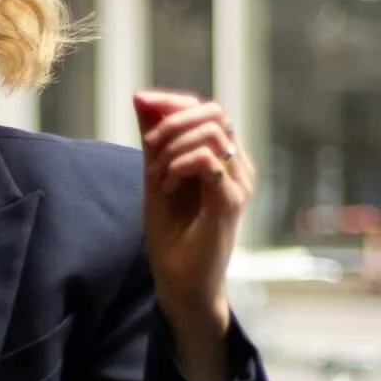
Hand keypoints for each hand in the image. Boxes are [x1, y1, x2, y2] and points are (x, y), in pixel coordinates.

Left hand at [133, 90, 254, 367]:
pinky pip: (207, 160)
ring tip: (156, 175)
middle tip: (150, 151)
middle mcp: (238, 166)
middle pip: (214, 112)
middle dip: (173, 122)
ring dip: (173, 146)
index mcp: (223, 158)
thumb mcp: (155, 177)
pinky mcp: (231, 201)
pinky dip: (179, 165)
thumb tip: (142, 97)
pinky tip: (166, 185)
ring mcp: (238, 183)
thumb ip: (154, 140)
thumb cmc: (172, 235)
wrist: (180, 283)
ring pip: (212, 131)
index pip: (206, 109)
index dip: (173, 102)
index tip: (142, 105)